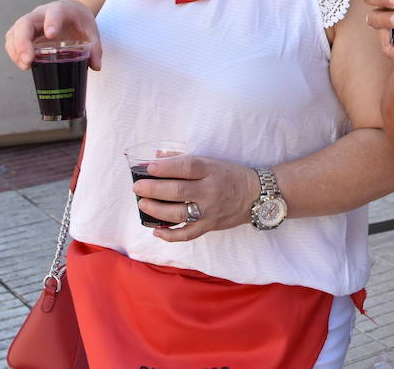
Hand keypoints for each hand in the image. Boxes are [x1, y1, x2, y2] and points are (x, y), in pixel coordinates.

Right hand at [3, 0, 101, 70]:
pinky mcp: (23, 31)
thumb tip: (95, 67)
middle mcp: (41, 13)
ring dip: (16, 50)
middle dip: (23, 42)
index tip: (50, 34)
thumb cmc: (80, 21)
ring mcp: (30, 22)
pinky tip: (24, 64)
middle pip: (25, 23)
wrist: (72, 11)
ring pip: (15, 32)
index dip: (51, 22)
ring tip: (26, 65)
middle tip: (29, 60)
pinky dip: (14, 52)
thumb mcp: (92, 32)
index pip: (54, 13)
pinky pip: (12, 39)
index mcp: (61, 10)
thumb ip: (95, 49)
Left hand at [134, 154, 261, 240]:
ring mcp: (209, 211)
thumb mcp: (212, 161)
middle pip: (178, 191)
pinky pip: (187, 234)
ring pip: (179, 214)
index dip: (166, 167)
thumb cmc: (230, 175)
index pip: (187, 167)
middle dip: (153, 189)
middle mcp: (210, 191)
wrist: (256, 195)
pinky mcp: (209, 226)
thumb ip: (184, 160)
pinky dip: (170, 235)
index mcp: (211, 170)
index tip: (149, 168)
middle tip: (138, 187)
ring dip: (156, 210)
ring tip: (143, 204)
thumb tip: (157, 158)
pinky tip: (156, 231)